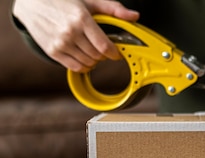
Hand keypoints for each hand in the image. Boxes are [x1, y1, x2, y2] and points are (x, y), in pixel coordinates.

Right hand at [12, 0, 138, 71]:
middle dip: (103, 55)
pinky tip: (83, 56)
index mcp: (81, 19)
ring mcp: (60, 43)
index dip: (114, 53)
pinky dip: (83, 65)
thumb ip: (114, 9)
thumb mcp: (90, 1)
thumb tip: (135, 16)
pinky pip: (75, 67)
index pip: (104, 46)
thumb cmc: (63, 1)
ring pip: (88, 63)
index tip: (117, 53)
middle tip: (101, 48)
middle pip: (97, 56)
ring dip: (94, 60)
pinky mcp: (52, 51)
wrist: (31, 3)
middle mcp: (70, 32)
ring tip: (91, 50)